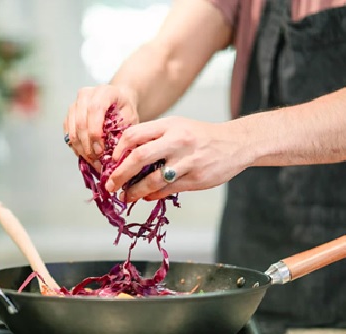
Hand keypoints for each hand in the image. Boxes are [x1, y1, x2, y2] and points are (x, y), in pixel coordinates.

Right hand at [63, 85, 138, 169]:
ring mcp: (75, 104)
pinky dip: (75, 147)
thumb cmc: (125, 109)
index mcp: (104, 92)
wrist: (118, 100)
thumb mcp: (131, 118)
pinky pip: (68, 133)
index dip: (95, 132)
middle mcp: (86, 95)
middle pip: (80, 122)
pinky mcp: (69, 114)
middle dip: (87, 145)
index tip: (101, 150)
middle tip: (96, 160)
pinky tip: (85, 155)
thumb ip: (122, 131)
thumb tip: (114, 153)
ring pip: (72, 130)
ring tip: (92, 161)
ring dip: (81, 149)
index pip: (94, 110)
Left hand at [104, 116, 253, 201]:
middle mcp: (177, 141)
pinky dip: (153, 195)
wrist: (236, 144)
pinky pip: (168, 190)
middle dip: (119, 174)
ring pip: (152, 180)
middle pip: (138, 157)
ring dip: (135, 191)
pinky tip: (146, 197)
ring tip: (126, 196)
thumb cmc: (201, 136)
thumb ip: (154, 137)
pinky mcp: (196, 179)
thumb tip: (125, 156)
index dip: (118, 150)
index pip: (134, 135)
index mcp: (170, 125)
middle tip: (110, 184)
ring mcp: (187, 161)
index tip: (110, 162)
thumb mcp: (178, 126)